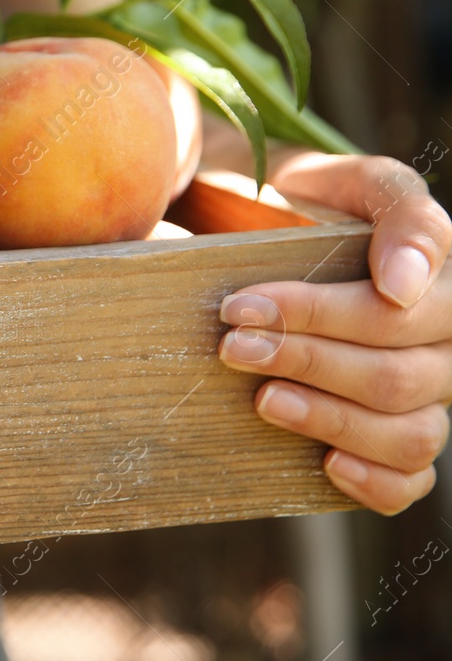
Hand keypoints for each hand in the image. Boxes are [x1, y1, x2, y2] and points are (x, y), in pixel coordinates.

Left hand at [217, 152, 451, 513]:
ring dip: (329, 420)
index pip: (399, 312)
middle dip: (305, 361)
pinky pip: (413, 478)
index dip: (319, 314)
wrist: (245, 220)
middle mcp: (440, 336)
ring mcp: (423, 388)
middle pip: (397, 375)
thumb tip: (406, 282)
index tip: (242, 306)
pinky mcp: (391, 430)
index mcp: (435, 273)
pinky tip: (325, 463)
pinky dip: (376, 481)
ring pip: (410, 432)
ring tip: (261, 398)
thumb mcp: (337, 179)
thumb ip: (392, 208)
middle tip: (231, 345)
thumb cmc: (292, 200)